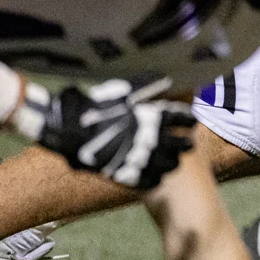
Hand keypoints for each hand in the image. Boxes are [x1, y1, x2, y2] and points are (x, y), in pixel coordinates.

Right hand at [29, 77, 194, 189]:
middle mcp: (156, 139)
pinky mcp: (132, 175)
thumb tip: (166, 79)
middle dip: (185, 143)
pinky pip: (154, 180)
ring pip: (173, 165)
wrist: (70, 130)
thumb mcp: (125, 93)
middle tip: (183, 142)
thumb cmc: (96, 107)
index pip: (186, 120)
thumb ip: (147, 88)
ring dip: (171, 161)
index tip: (189, 122)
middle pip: (186, 146)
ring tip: (166, 158)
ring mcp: (144, 159)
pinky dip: (153, 176)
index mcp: (156, 117)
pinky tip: (149, 172)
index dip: (189, 121)